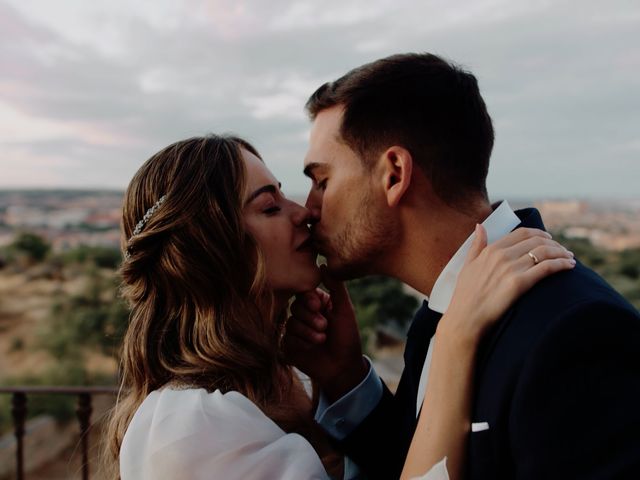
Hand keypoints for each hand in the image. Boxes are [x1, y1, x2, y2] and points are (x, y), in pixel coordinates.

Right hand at [282, 266, 367, 401]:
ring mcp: (296, 331)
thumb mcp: (344, 309)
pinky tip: (313, 348)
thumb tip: (323, 264)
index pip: (305, 293)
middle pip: (296, 306)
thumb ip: (335, 287)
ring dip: (309, 331)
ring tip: (322, 339)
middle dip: (311, 317)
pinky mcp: (289, 345)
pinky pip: (287, 337)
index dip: (309, 299)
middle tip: (325, 327)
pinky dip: (302, 342)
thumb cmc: (347, 337)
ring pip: (291, 322)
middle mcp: (306, 315)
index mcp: (318, 304)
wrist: (343, 367)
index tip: (318, 305)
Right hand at [441, 225, 575, 346]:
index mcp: (491, 250)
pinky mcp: (519, 283)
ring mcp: (511, 269)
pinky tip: (569, 266)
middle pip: (537, 241)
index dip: (539, 233)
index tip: (549, 238)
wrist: (466, 318)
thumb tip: (480, 226)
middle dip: (554, 243)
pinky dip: (561, 264)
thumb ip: (476, 244)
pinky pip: (547, 268)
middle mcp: (502, 256)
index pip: (522, 233)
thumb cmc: (465, 295)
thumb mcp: (467, 265)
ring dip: (561, 252)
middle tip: (563, 250)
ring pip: (545, 252)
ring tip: (569, 258)